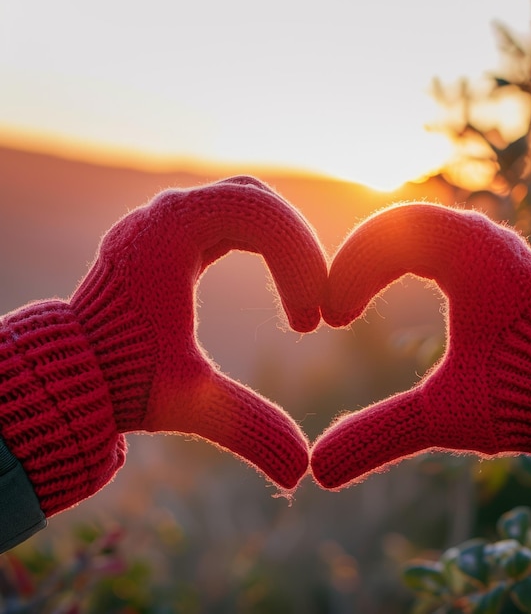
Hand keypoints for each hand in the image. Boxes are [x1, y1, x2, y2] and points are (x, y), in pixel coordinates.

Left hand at [1, 176, 326, 515]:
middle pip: (257, 198)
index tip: (308, 322)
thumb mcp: (190, 400)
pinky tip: (279, 279)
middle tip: (318, 300)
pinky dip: (265, 242)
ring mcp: (168, 220)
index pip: (258, 215)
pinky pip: (232, 217)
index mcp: (170, 233)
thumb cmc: (123, 381)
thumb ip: (248, 427)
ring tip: (303, 292)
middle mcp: (168, 214)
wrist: (74, 370)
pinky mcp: (173, 234)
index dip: (299, 260)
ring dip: (284, 241)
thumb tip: (301, 471)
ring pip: (246, 201)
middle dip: (298, 246)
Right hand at [311, 203, 530, 487]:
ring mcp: (494, 243)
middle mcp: (489, 241)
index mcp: (478, 262)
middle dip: (359, 261)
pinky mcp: (493, 254)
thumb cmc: (517, 401)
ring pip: (418, 224)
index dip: (351, 272)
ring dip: (378, 256)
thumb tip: (319, 470)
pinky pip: (437, 234)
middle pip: (400, 222)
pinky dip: (401, 255)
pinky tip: (383, 285)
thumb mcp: (443, 415)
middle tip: (338, 307)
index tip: (334, 319)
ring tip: (354, 297)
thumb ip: (379, 434)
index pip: (394, 237)